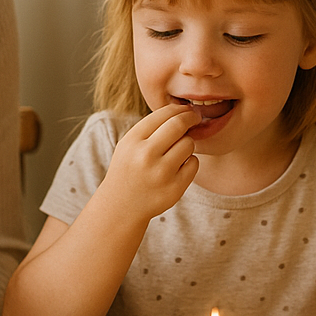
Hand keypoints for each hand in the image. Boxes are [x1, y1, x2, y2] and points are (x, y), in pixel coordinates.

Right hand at [95, 104, 199, 222]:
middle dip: (191, 118)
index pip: (163, 114)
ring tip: (176, 151)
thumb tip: (184, 111)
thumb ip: (152, 127)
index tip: (186, 110)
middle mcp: (146, 155)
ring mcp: (161, 173)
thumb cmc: (129, 169)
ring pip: (188, 144)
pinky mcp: (174, 188)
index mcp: (133, 141)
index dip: (179, 109)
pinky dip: (189, 162)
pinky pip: (194, 163)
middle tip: (195, 118)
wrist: (121, 206)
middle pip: (179, 124)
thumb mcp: (129, 144)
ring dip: (187, 144)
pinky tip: (177, 168)